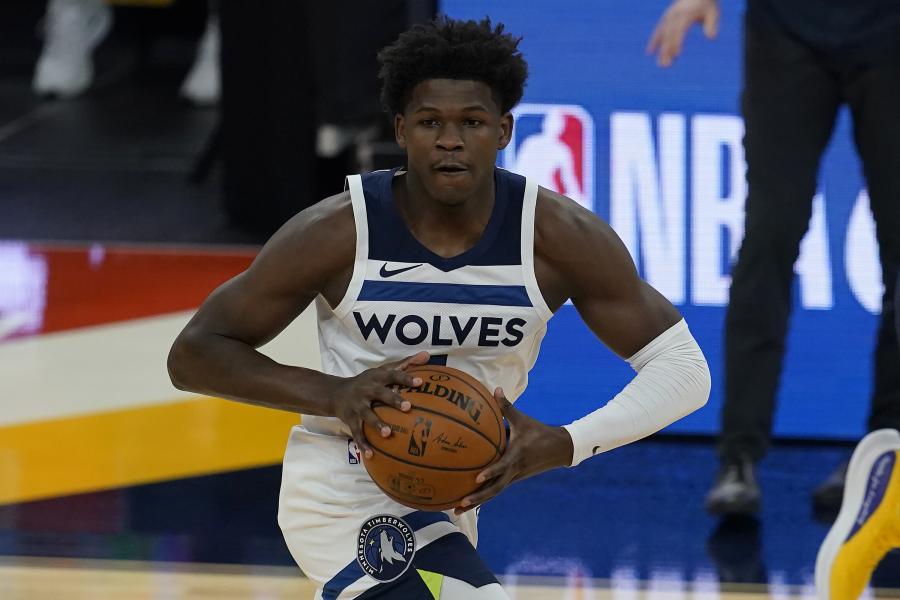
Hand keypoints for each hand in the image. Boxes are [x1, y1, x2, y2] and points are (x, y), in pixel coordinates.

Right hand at [327, 351, 429, 458]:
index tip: (420, 383)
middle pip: (380, 394)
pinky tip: (371, 455)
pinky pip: (357, 433)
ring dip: (377, 424)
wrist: (336, 393)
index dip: (406, 378)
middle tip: (408, 407)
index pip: (393, 375)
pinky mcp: (350, 419)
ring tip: (388, 433)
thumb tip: (427, 355)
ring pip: (367, 415)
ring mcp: (357, 405)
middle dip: (393, 400)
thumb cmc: (367, 381)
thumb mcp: (383, 370)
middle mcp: (366, 390)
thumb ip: (405, 364)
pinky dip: (363, 444)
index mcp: (377, 378)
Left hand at [454, 388, 573, 514]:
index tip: (476, 478)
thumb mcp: (522, 419)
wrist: (559, 449)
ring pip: (493, 493)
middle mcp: (514, 471)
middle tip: (459, 504)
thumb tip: (494, 389)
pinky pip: (496, 489)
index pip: (502, 467)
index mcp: (516, 457)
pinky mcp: (513, 479)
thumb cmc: (538, 432)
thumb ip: (506, 406)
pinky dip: (483, 495)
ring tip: (456, 510)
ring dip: (477, 503)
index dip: (491, 473)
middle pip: (494, 490)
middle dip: (477, 499)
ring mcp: (514, 478)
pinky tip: (468, 499)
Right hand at [646, 0, 718, 66]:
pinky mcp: (665, 18)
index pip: (679, 30)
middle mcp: (675, 15)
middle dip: (666, 50)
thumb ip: (712, 24)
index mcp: (686, 14)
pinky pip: (658, 31)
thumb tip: (711, 38)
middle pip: (669, 35)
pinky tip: (650, 52)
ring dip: (660, 50)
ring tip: (661, 64)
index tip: (676, 55)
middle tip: (666, 66)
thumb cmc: (707, 4)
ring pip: (662, 35)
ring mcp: (669, 16)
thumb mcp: (713, 12)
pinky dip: (654, 41)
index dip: (677, 42)